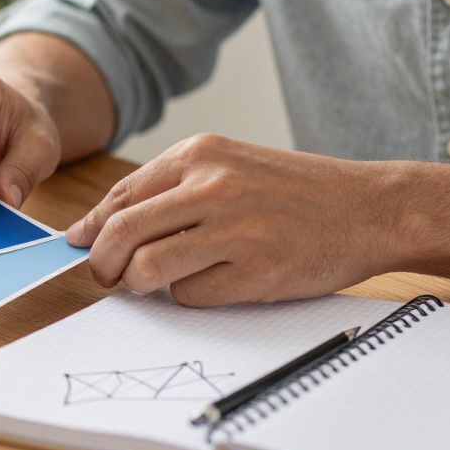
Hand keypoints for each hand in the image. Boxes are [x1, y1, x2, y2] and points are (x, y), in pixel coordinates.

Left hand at [66, 134, 402, 306]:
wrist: (369, 207)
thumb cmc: (292, 190)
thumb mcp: (227, 165)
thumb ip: (166, 191)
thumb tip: (96, 227)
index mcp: (199, 154)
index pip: (120, 195)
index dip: (92, 227)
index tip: (81, 245)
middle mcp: (213, 186)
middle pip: (121, 233)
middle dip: (101, 263)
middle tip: (104, 276)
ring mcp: (235, 230)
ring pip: (146, 269)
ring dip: (139, 284)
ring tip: (152, 283)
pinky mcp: (256, 272)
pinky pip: (190, 295)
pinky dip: (189, 296)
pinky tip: (212, 282)